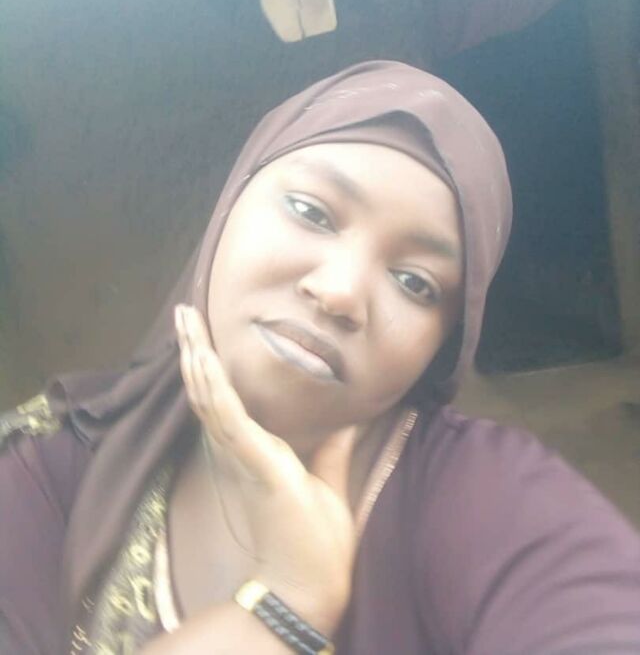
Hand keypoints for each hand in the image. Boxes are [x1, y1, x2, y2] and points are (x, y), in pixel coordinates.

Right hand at [175, 304, 357, 633]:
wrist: (313, 587)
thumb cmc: (316, 543)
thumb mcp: (328, 482)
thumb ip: (332, 448)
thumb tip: (347, 420)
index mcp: (255, 450)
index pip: (225, 398)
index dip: (211, 364)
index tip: (203, 333)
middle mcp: (241, 449)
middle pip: (208, 390)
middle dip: (194, 349)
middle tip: (183, 312)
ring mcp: (244, 455)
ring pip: (210, 396)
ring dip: (196, 356)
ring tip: (186, 321)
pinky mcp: (255, 463)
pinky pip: (228, 418)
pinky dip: (213, 387)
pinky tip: (202, 359)